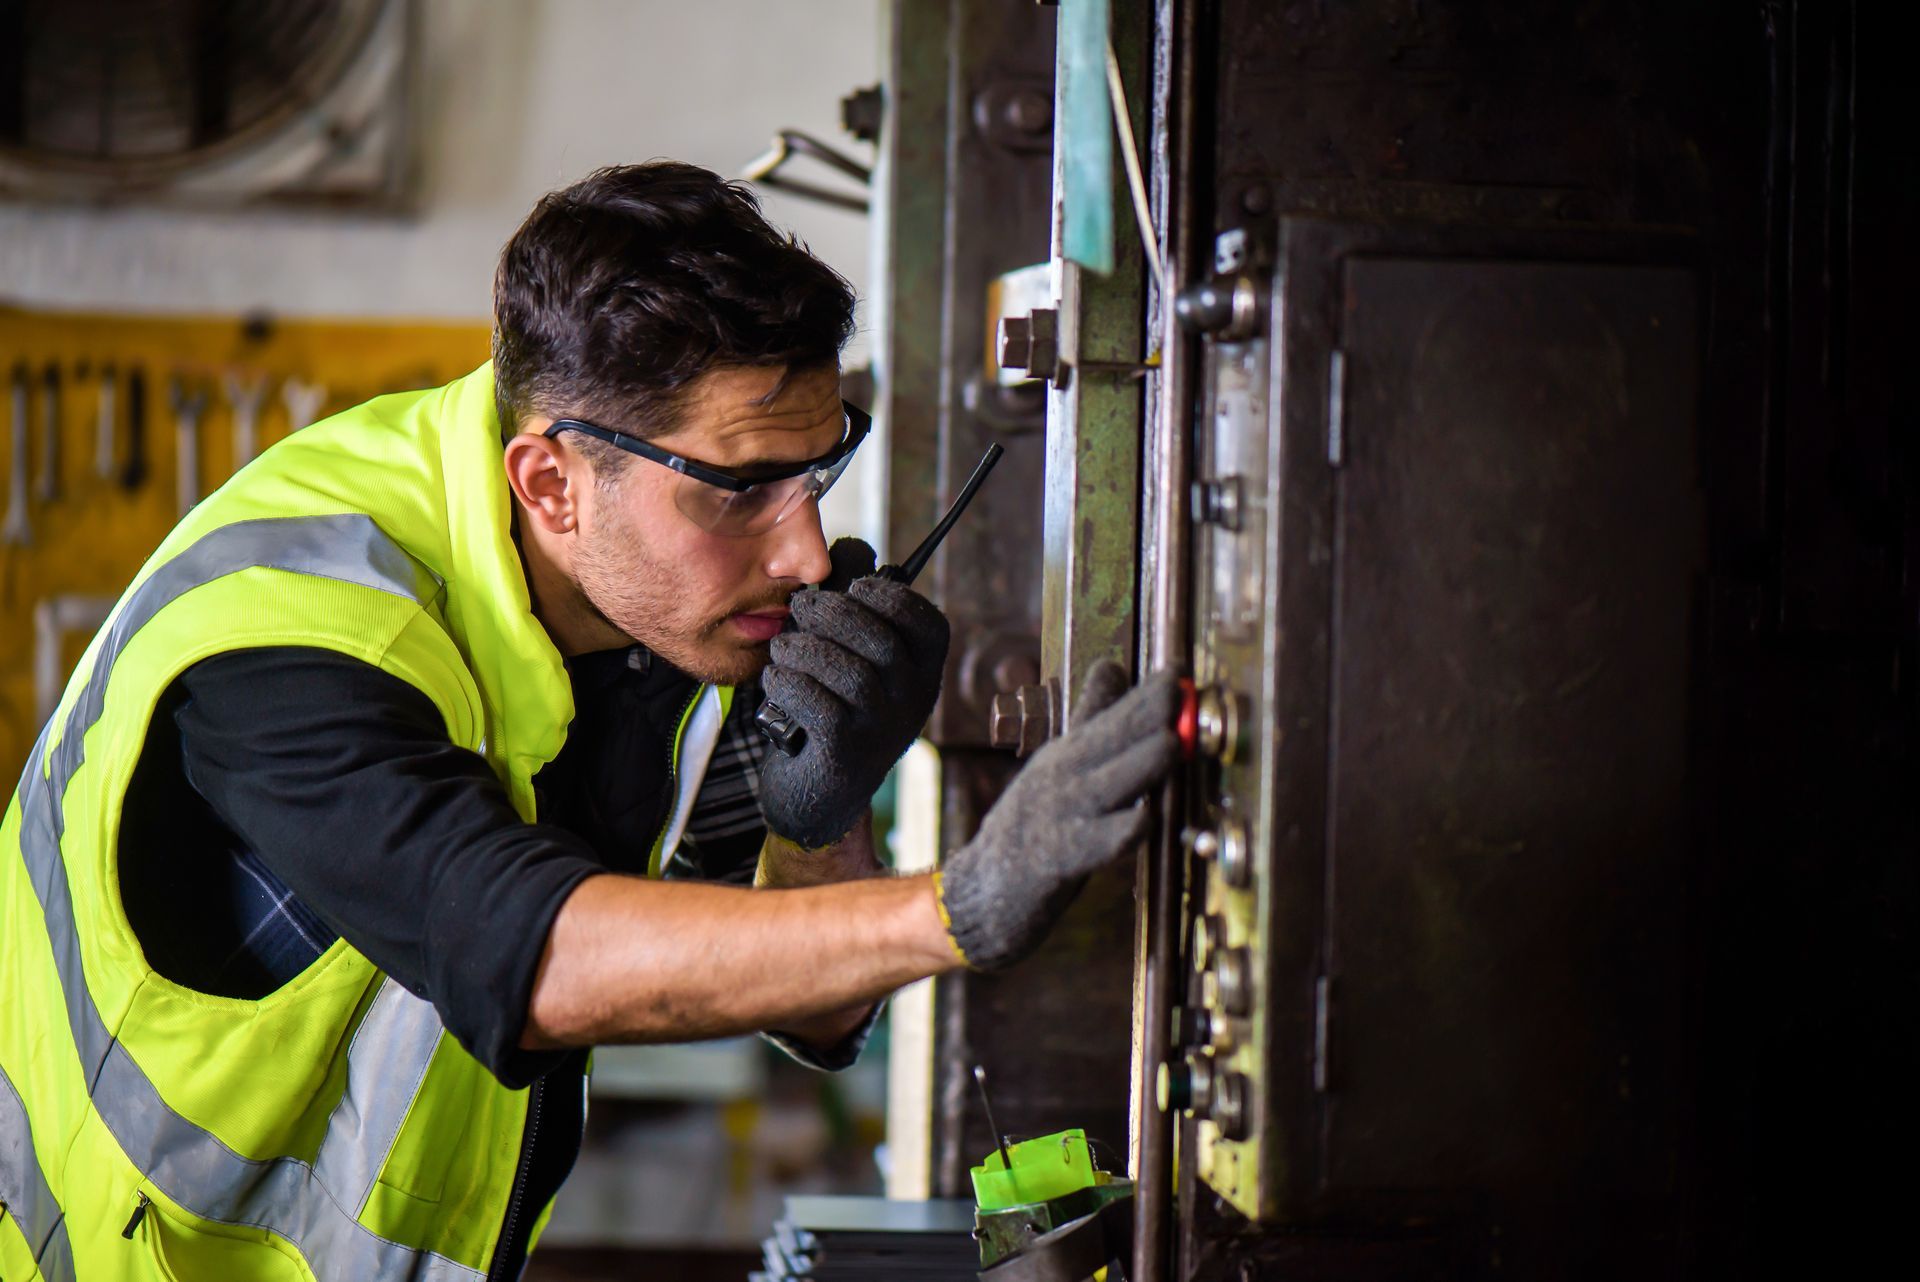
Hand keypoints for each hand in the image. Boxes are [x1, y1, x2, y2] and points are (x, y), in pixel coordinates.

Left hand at [757, 538, 950, 847]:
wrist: (817, 795)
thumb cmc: (832, 707)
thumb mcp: (851, 655)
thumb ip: (854, 603)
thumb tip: (853, 547)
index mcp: (922, 671)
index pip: (928, 623)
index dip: (889, 595)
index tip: (853, 587)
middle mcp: (913, 701)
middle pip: (880, 640)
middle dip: (832, 613)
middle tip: (799, 609)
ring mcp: (884, 730)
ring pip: (848, 671)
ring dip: (803, 649)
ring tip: (782, 649)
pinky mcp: (847, 754)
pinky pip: (818, 705)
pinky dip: (788, 684)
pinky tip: (776, 682)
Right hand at [936, 660, 1181, 970]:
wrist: (982, 891)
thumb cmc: (1031, 826)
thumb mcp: (1057, 764)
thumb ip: (1091, 719)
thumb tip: (1111, 667)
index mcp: (1066, 756)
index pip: (1109, 715)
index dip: (1144, 693)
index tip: (1177, 668)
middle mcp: (1060, 779)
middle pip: (1106, 741)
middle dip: (1144, 713)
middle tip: (1176, 689)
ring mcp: (1057, 819)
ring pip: (1104, 787)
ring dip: (1137, 765)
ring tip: (1170, 744)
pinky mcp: (1055, 862)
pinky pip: (1091, 846)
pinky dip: (1117, 834)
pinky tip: (1142, 822)